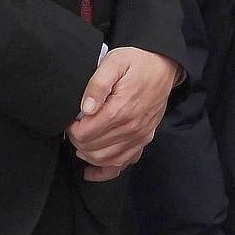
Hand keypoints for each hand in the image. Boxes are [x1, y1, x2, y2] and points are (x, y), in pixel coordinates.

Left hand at [66, 48, 181, 173]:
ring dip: (87, 154)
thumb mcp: (114, 62)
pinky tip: (90, 172)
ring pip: (105, 159)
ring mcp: (139, 136)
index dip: (72, 129)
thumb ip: (97, 84)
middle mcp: (131, 128)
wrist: (163, 65)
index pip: (85, 134)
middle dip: (77, 141)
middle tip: (75, 127)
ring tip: (81, 141)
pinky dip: (105, 171)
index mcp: (120, 110)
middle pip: (92, 148)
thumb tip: (86, 108)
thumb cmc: (137, 62)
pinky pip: (124, 163)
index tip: (71, 119)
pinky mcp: (144, 139)